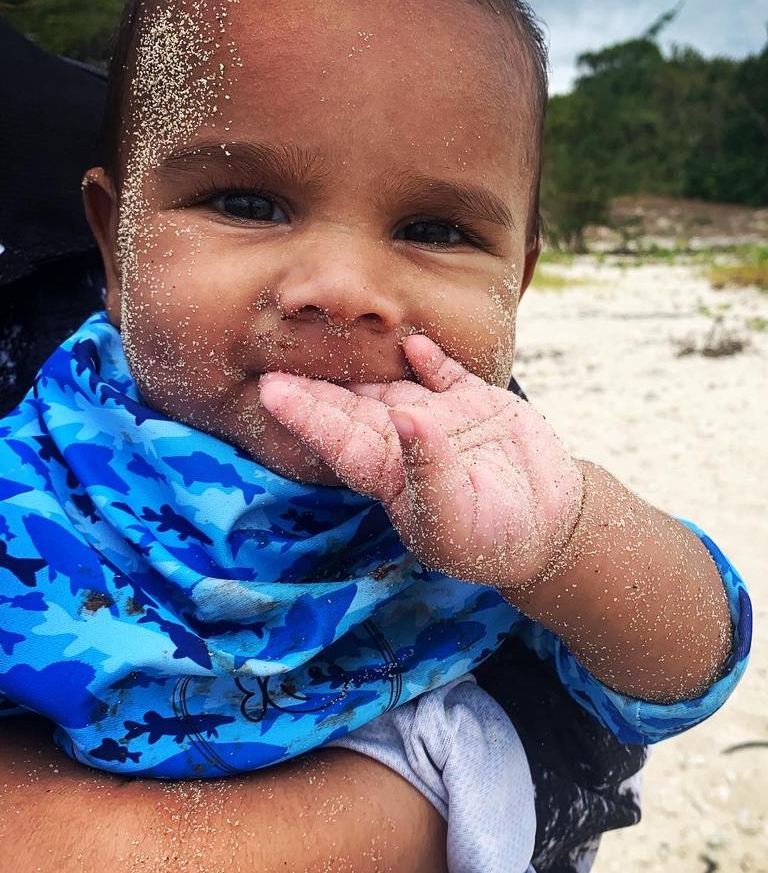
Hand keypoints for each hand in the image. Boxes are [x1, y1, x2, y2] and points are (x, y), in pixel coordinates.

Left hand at [258, 335, 582, 587]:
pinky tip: (410, 340)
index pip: (338, 441)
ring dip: (362, 361)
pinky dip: (428, 356)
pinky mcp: (475, 404)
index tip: (270, 390)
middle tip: (273, 352)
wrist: (550, 529)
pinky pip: (444, 373)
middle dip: (315, 385)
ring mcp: (440, 420)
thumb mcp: (455, 519)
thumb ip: (428, 470)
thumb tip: (404, 418)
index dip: (304, 417)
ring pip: (392, 385)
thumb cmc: (492, 541)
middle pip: (352, 408)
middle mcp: (405, 443)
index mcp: (390, 476)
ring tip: (327, 330)